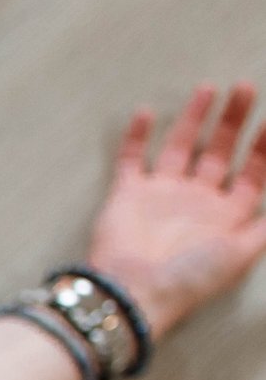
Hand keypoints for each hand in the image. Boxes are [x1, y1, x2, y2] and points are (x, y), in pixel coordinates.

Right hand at [86, 83, 265, 336]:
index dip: (265, 145)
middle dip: (234, 120)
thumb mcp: (245, 251)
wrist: (134, 291)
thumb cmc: (192, 276)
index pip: (254, 171)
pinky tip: (147, 112)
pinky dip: (137, 136)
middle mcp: (196, 201)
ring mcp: (161, 195)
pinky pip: (131, 159)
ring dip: (195, 118)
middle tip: (245, 88)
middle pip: (219, 151)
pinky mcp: (127, 194)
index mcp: (226, 215)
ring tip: (209, 88)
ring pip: (181, 147)